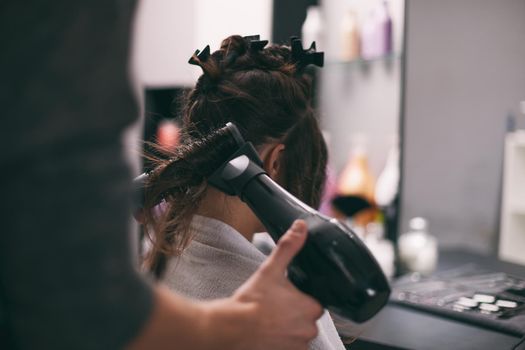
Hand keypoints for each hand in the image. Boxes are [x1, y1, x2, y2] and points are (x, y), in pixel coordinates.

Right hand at [203, 220, 322, 349]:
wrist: (231, 328)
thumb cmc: (251, 301)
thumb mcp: (271, 269)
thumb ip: (289, 247)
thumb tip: (300, 227)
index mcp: (311, 308)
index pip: (314, 302)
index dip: (299, 298)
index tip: (284, 297)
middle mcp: (309, 330)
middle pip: (306, 319)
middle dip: (293, 314)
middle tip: (274, 307)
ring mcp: (298, 346)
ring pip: (298, 334)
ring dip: (287, 329)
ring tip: (268, 320)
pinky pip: (289, 347)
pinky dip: (280, 341)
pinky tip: (267, 332)